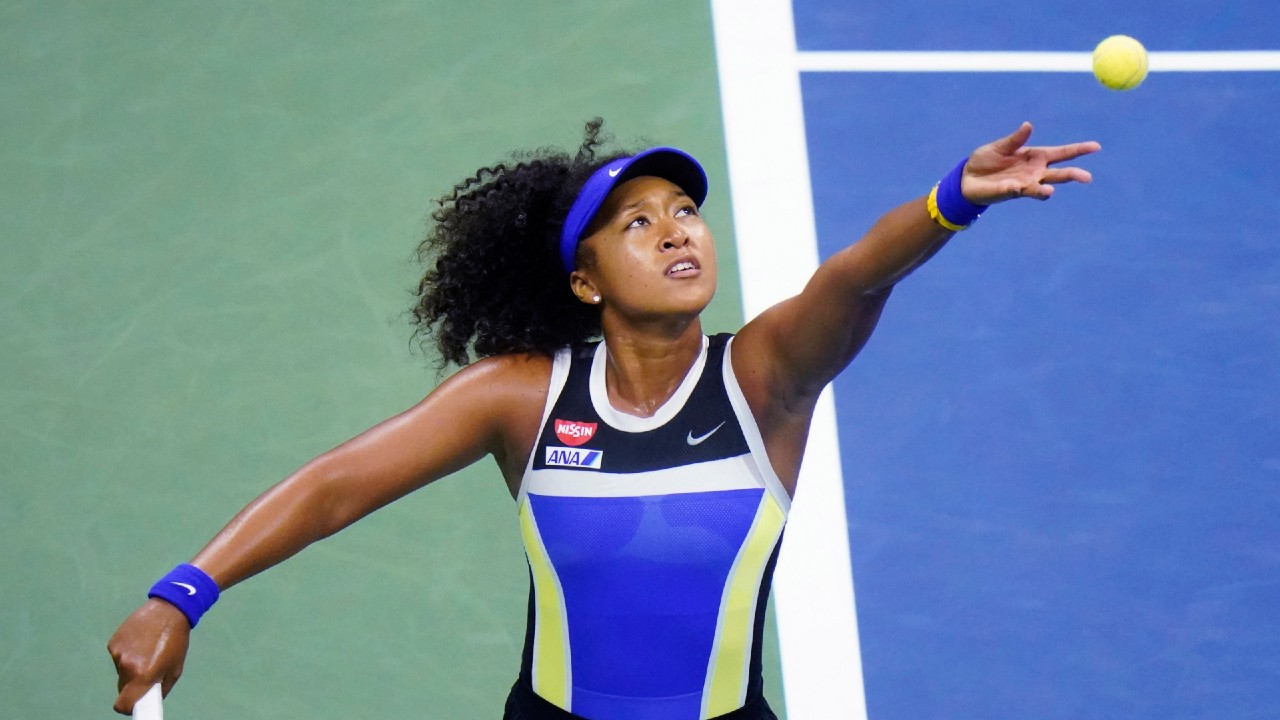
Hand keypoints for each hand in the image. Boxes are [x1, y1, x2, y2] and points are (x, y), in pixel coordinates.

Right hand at [107, 599, 190, 714]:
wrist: (169, 609)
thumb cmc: (176, 640)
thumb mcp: (176, 668)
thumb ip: (161, 688)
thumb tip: (150, 699)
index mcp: (143, 675)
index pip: (123, 704)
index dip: (128, 707)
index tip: (135, 704)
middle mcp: (126, 665)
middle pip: (123, 687)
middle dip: (134, 684)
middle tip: (148, 670)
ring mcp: (117, 652)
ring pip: (121, 670)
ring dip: (131, 666)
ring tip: (147, 650)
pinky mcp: (113, 641)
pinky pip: (118, 656)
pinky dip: (127, 653)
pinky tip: (140, 641)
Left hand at [962, 122, 1099, 203]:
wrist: (967, 178)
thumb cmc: (986, 160)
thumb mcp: (1000, 146)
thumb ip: (1015, 139)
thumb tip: (1028, 125)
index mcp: (1036, 156)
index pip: (1062, 153)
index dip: (1079, 149)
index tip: (1096, 146)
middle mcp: (1035, 172)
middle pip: (1059, 173)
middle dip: (1073, 175)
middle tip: (1087, 177)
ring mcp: (1025, 183)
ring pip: (1042, 187)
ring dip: (1046, 188)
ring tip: (1050, 189)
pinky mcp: (1011, 192)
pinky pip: (1017, 191)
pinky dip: (1017, 188)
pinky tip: (1017, 186)